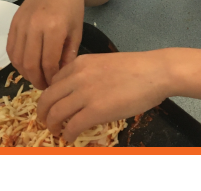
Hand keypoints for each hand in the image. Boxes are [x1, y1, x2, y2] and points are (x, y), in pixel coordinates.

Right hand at [6, 0, 86, 88]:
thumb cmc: (73, 8)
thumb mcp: (77, 31)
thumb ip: (69, 54)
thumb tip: (60, 75)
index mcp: (54, 28)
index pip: (48, 62)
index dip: (50, 77)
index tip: (54, 85)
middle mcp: (35, 26)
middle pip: (30, 62)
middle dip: (36, 79)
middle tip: (43, 86)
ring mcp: (22, 23)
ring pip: (17, 57)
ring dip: (24, 72)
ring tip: (35, 77)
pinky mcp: (14, 22)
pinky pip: (10, 47)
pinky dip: (16, 61)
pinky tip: (25, 66)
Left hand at [37, 50, 172, 142]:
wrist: (158, 72)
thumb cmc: (140, 68)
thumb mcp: (107, 63)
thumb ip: (91, 74)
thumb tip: (85, 93)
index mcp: (80, 63)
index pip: (53, 82)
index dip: (51, 97)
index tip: (55, 105)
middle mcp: (77, 77)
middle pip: (47, 99)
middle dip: (43, 113)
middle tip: (47, 121)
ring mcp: (85, 94)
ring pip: (55, 114)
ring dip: (52, 126)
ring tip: (57, 131)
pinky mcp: (95, 111)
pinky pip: (71, 126)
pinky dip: (68, 134)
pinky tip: (71, 137)